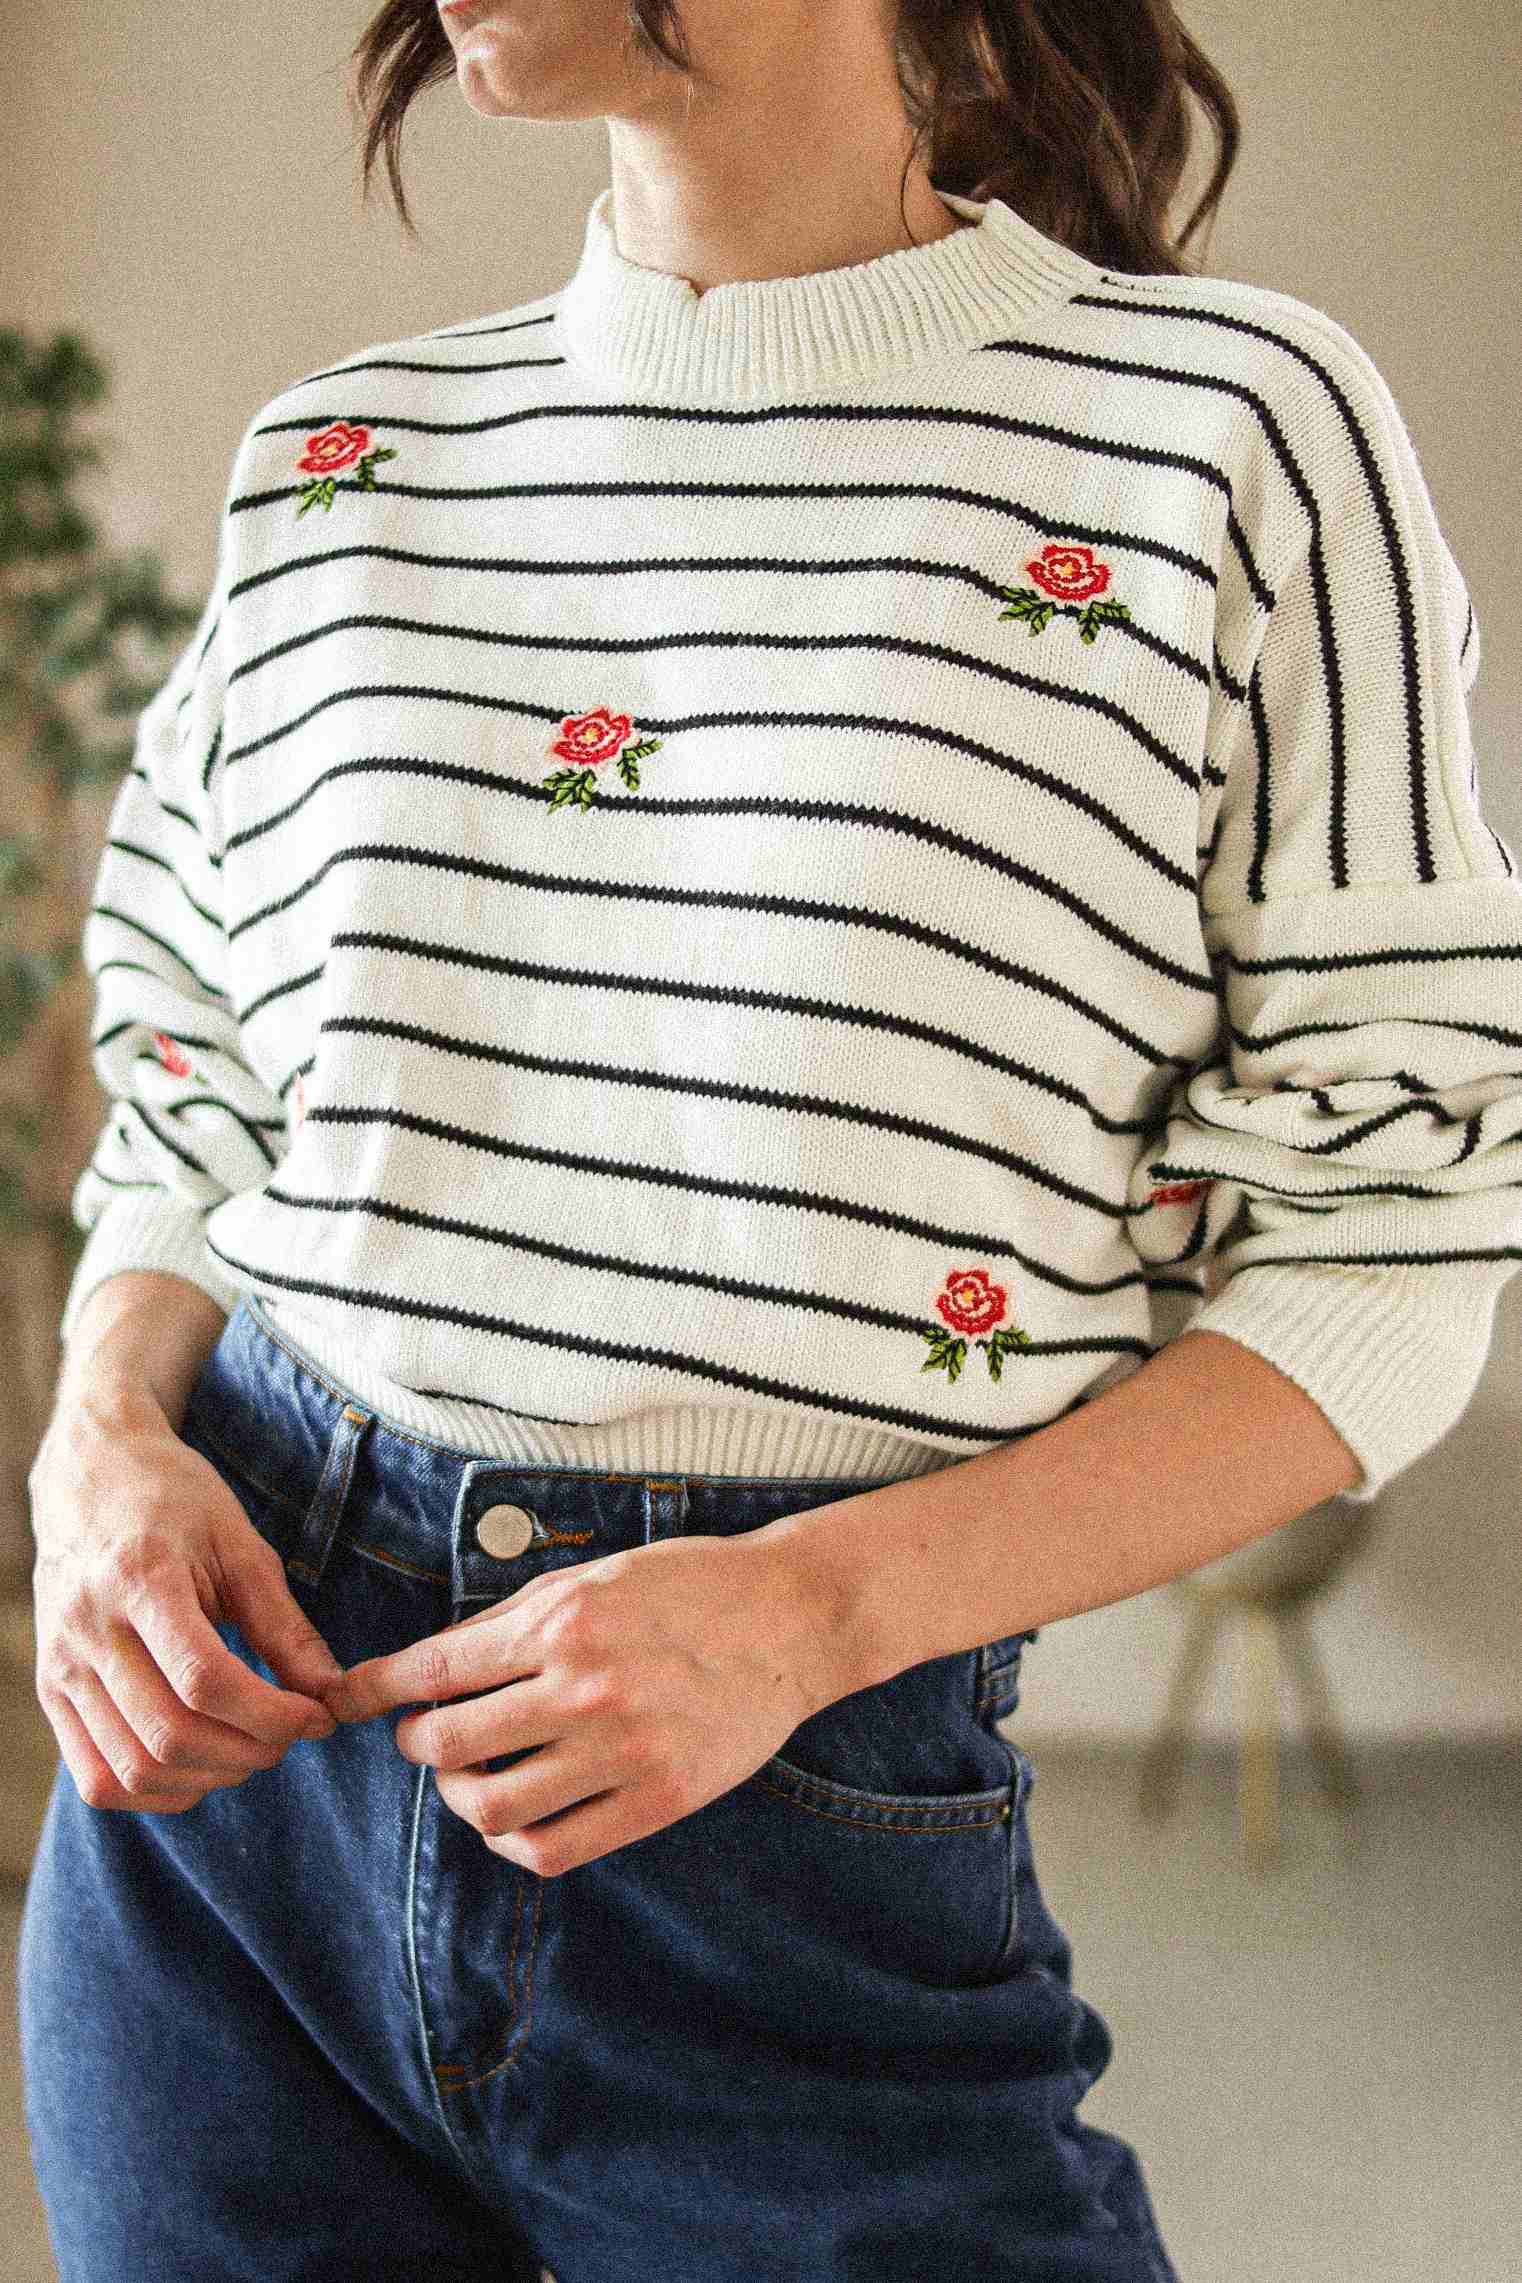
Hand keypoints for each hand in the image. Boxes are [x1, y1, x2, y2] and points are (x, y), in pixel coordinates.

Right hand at [28, 1399, 342, 1814]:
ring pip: (132, 1769)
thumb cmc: (174, 1500)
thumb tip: (331, 1692)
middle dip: (248, 1752)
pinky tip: (199, 1768)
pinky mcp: (51, 1691)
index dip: (272, 1714)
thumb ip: (283, 1625)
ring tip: (250, 1750)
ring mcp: (61, 1666)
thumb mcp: (239, 1544)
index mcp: (140, 1579)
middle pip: (170, 1735)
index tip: (318, 1716)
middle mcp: (89, 1630)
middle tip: (290, 1735)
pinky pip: (95, 1778)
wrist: (89, 1475)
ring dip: (207, 1779)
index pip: (204, 1680)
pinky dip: (154, 1793)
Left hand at [322, 1531, 833, 1875]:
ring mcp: (622, 1750)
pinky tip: (515, 1820)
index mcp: (562, 1621)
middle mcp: (584, 1687)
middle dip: (417, 1745)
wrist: (791, 1617)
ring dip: (460, 1798)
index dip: (375, 1690)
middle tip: (422, 1738)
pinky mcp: (657, 1798)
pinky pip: (554, 1848)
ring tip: (468, 1779)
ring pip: (493, 1809)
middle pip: (451, 1746)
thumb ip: (513, 1620)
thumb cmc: (688, 1585)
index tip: (346, 1701)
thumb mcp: (594, 1575)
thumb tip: (433, 1663)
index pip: (436, 1669)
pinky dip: (514, 1842)